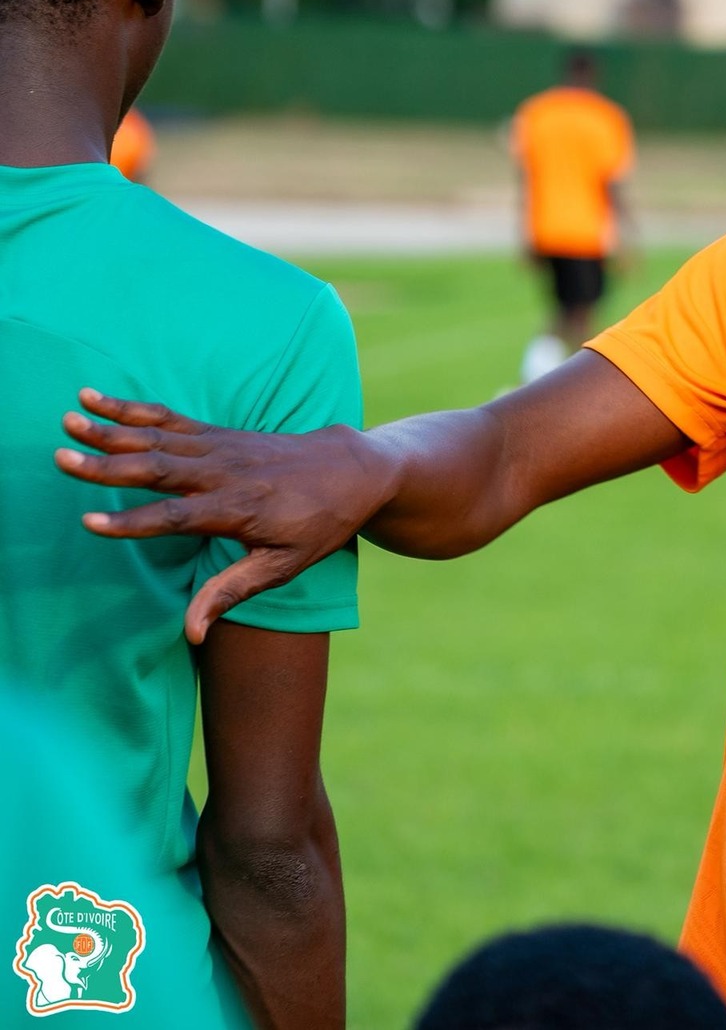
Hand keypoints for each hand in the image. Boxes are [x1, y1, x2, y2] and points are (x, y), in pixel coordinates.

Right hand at [54, 389, 396, 643]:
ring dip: (111, 429)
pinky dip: (135, 410)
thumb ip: (233, 592)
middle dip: (107, 465)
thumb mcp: (286, 566)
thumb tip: (192, 632)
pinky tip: (100, 401)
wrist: (357, 469)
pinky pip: (172, 420)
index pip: (177, 517)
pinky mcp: (222, 433)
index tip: (90, 523)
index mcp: (240, 510)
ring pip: (159, 439)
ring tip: (69, 419)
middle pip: (159, 469)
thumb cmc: (322, 523)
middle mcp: (227, 474)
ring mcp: (223, 448)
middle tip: (61, 458)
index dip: (134, 522)